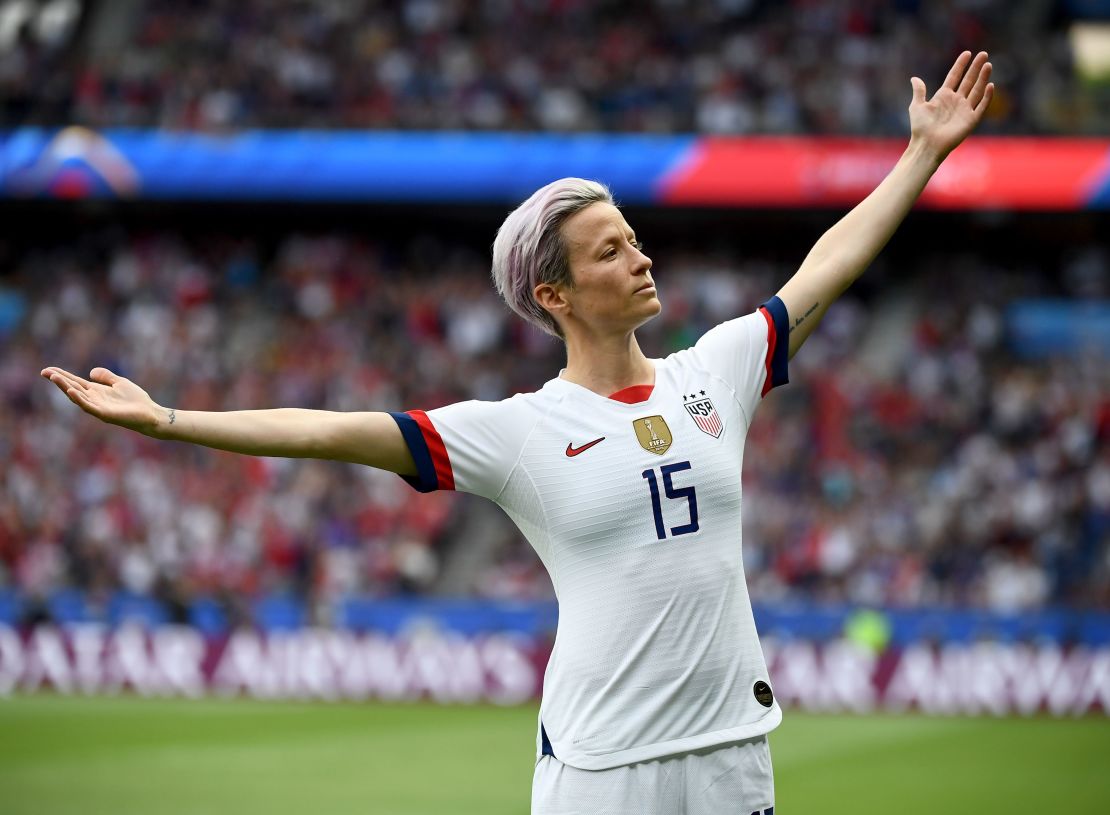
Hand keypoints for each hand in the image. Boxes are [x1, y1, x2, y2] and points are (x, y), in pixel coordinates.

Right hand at [40, 366, 163, 434]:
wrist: (150, 414)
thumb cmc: (136, 400)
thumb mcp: (120, 383)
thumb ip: (106, 376)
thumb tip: (90, 372)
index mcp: (96, 392)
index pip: (75, 382)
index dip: (62, 376)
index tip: (47, 370)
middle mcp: (94, 399)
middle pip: (72, 388)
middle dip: (59, 380)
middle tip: (45, 372)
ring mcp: (98, 407)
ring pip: (78, 397)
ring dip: (66, 387)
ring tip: (55, 378)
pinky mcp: (105, 414)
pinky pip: (89, 406)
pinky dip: (80, 399)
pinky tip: (72, 391)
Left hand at [909, 51, 993, 163]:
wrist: (926, 145)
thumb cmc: (920, 128)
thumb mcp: (917, 106)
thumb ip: (919, 92)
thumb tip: (914, 78)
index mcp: (943, 96)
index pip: (955, 76)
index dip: (961, 65)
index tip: (967, 53)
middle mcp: (956, 101)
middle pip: (968, 80)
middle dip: (976, 67)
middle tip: (983, 54)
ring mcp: (964, 110)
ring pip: (977, 90)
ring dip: (983, 78)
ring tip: (988, 65)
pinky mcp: (971, 120)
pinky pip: (981, 106)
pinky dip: (986, 96)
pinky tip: (990, 85)